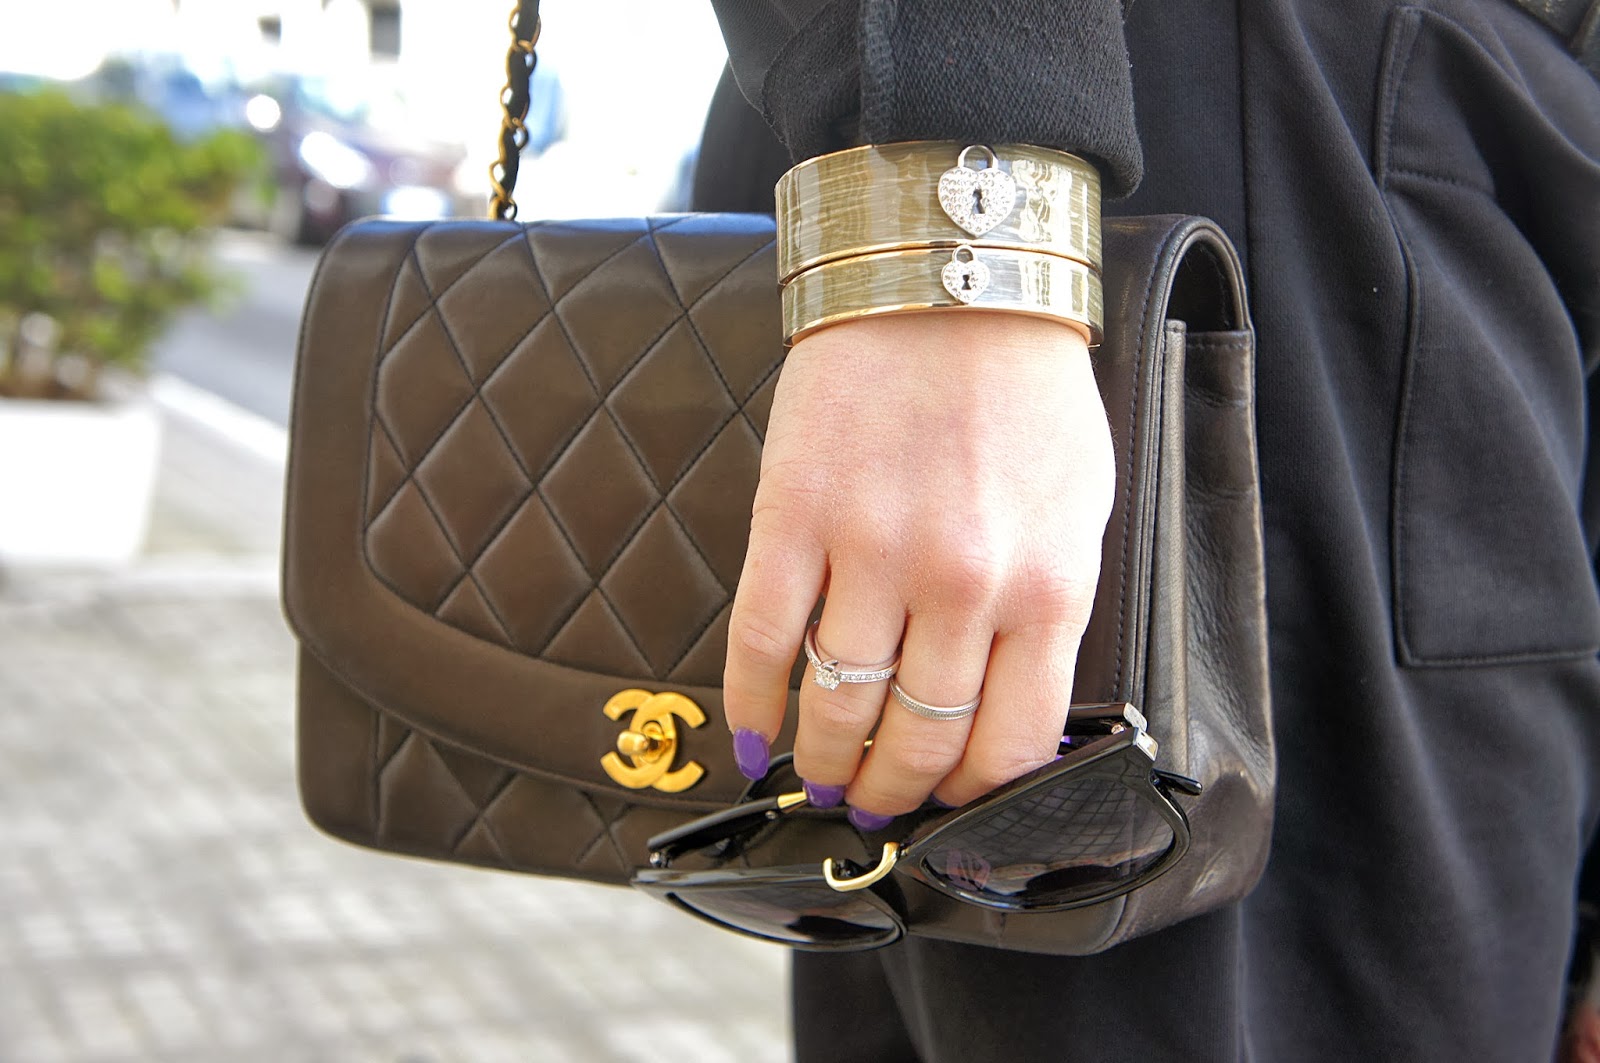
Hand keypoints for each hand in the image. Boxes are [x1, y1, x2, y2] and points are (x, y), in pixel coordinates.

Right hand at [724, 309, 1114, 823]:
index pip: (1010, 742)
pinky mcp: (795, 516)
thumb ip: (1050, 607)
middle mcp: (964, 583)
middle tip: (871, 805)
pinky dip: (752, 703)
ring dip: (823, 763)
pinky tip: (751, 739)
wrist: (948, 274)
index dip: (972, 793)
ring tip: (815, 782)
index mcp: (1047, 584)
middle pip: (918, 738)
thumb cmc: (1023, 390)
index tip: (948, 803)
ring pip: (840, 704)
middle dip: (892, 792)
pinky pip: (765, 640)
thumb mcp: (1080, 502)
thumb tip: (1008, 707)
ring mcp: (873, 551)